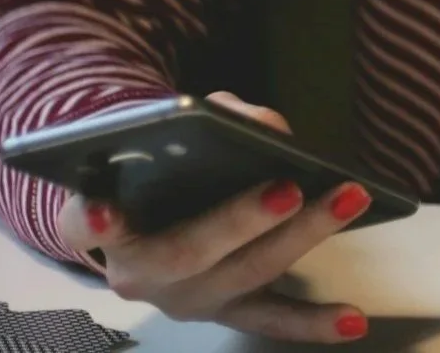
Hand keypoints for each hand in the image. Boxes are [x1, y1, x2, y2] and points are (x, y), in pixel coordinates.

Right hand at [55, 91, 373, 343]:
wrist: (138, 212)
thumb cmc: (151, 160)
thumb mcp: (164, 127)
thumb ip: (209, 117)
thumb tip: (268, 128)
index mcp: (100, 224)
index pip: (86, 222)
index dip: (95, 217)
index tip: (105, 208)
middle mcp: (137, 273)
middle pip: (188, 251)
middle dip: (242, 219)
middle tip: (288, 187)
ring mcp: (183, 298)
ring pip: (242, 276)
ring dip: (300, 239)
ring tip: (346, 202)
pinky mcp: (224, 311)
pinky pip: (271, 319)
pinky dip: (312, 321)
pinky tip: (353, 320)